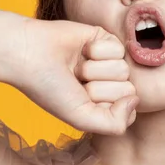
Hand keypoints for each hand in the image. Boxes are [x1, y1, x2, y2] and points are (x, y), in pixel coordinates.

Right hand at [7, 18, 137, 134]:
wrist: (29, 54)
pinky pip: (119, 49)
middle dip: (98, 87)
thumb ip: (114, 124)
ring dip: (94, 69)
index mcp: (103, 106)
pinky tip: (81, 50)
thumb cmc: (49, 88)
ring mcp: (108, 62)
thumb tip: (136, 100)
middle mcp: (108, 85)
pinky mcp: (106, 39)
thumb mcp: (81, 118)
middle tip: (75, 81)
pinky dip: (96, 50)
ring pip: (123, 70)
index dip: (105, 107)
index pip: (128, 112)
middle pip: (128, 90)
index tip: (81, 101)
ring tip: (75, 66)